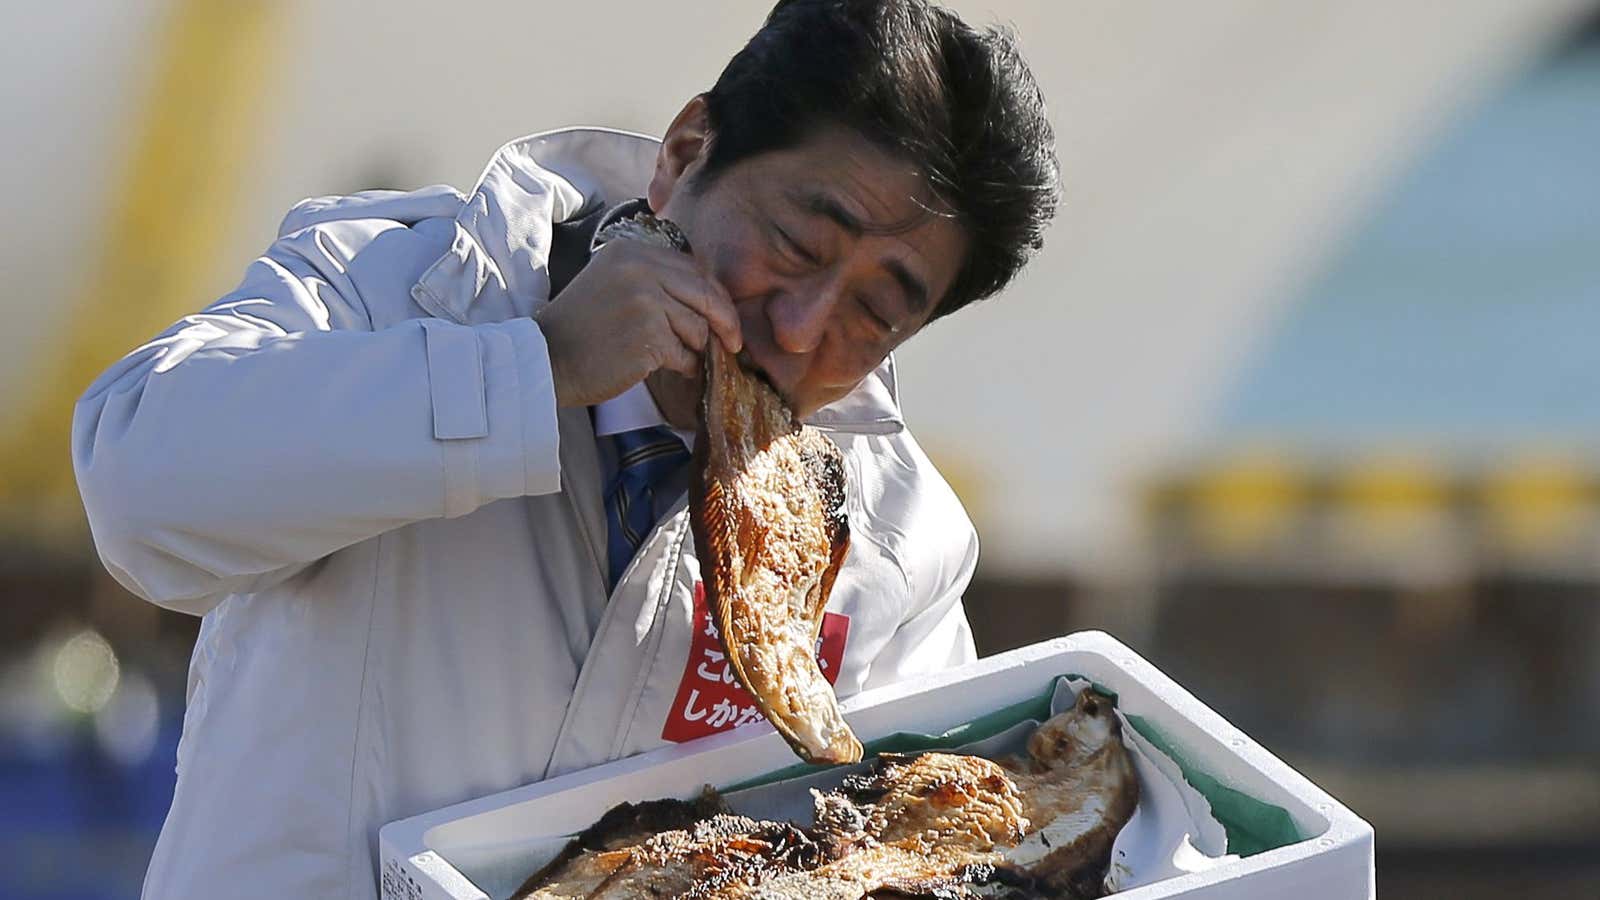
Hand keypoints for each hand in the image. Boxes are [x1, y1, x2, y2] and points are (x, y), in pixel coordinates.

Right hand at [534, 239, 741, 407]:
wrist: (546, 360)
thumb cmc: (581, 330)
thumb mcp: (612, 282)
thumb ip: (653, 279)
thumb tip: (707, 295)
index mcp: (632, 251)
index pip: (693, 268)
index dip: (713, 294)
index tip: (722, 315)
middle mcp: (640, 268)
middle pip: (705, 294)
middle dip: (725, 321)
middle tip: (733, 343)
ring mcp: (645, 301)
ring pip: (697, 327)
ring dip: (696, 348)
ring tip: (680, 358)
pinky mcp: (648, 335)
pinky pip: (685, 354)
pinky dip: (684, 366)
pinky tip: (670, 370)